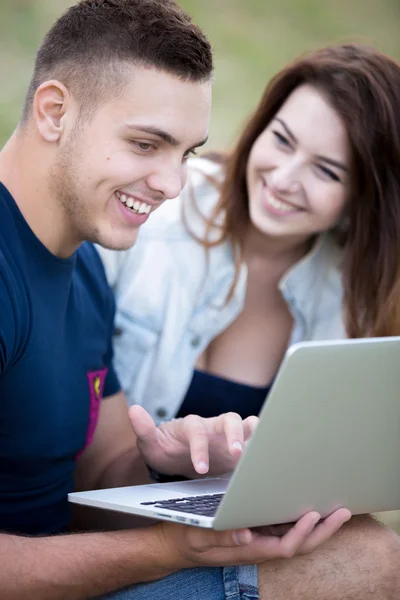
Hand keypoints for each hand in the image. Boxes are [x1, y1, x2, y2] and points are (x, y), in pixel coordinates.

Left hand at [129, 405, 257, 476]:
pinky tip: (270, 465)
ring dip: (257, 437)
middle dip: (234, 435)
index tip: (200, 469)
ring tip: (262, 456)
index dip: (199, 447)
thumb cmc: (167, 449)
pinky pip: (257, 441)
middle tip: (238, 455)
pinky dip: (264, 448)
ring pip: (249, 425)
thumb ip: (144, 429)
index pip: (196, 430)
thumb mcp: (151, 443)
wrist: (178, 457)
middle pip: (230, 418)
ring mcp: (229, 435)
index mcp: (192, 425)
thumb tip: (133, 410)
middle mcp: (213, 426)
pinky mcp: (241, 447)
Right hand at [155, 509, 351, 569]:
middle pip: (297, 543)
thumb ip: (218, 535)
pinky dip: (297, 516)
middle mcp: (257, 545)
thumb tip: (244, 533)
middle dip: (322, 530)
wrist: (172, 545)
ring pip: (292, 534)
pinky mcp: (252, 529)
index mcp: (246, 549)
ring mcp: (256, 538)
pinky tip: (305, 502)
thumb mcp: (195, 535)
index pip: (283, 547)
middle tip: (342, 511)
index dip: (301, 534)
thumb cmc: (184, 539)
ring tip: (334, 506)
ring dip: (316, 524)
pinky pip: (281, 526)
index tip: (314, 515)